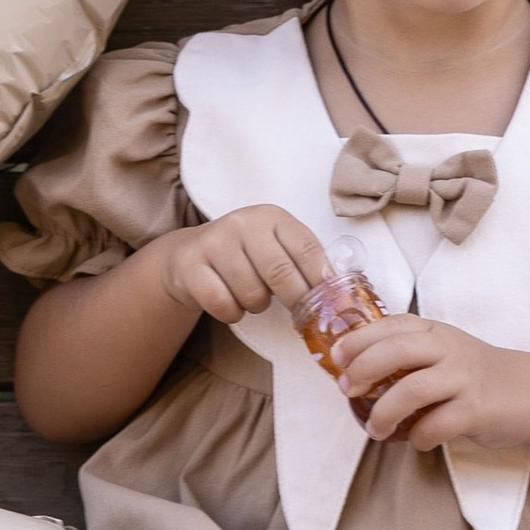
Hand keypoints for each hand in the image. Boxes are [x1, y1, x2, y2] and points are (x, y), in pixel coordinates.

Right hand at [152, 202, 329, 328]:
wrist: (189, 256)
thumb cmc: (244, 257)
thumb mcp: (275, 248)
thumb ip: (303, 263)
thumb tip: (339, 294)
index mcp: (272, 217)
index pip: (307, 248)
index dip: (322, 280)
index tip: (329, 303)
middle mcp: (243, 223)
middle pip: (281, 273)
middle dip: (295, 300)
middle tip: (299, 313)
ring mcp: (214, 241)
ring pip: (251, 293)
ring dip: (256, 305)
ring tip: (251, 296)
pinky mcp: (191, 265)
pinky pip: (223, 304)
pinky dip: (231, 313)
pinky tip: (229, 301)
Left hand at [329, 311, 529, 452]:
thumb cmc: (475, 375)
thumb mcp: (443, 352)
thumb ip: (408, 355)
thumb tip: (354, 373)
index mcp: (436, 331)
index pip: (391, 325)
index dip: (359, 339)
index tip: (338, 358)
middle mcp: (449, 348)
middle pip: (395, 351)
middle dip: (363, 371)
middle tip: (347, 390)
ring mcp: (464, 378)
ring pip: (411, 390)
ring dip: (384, 413)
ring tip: (375, 429)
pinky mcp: (477, 409)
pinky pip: (436, 425)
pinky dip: (418, 436)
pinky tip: (416, 440)